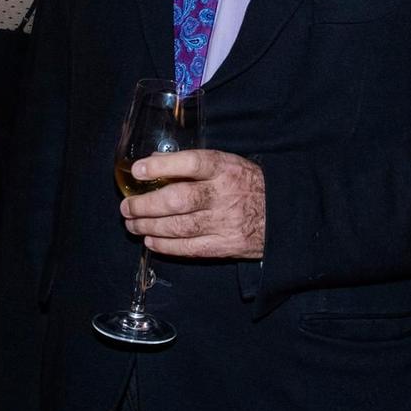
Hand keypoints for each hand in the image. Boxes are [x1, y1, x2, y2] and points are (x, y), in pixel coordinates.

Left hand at [122, 149, 265, 258]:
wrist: (283, 215)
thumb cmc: (249, 185)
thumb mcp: (229, 164)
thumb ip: (195, 164)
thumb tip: (154, 161)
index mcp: (226, 169)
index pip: (192, 163)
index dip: (162, 166)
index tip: (138, 170)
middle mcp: (225, 195)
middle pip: (178, 200)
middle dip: (146, 205)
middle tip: (127, 206)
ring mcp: (226, 223)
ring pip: (179, 227)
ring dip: (149, 227)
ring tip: (133, 224)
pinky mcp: (227, 247)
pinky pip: (190, 248)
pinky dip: (166, 246)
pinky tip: (151, 241)